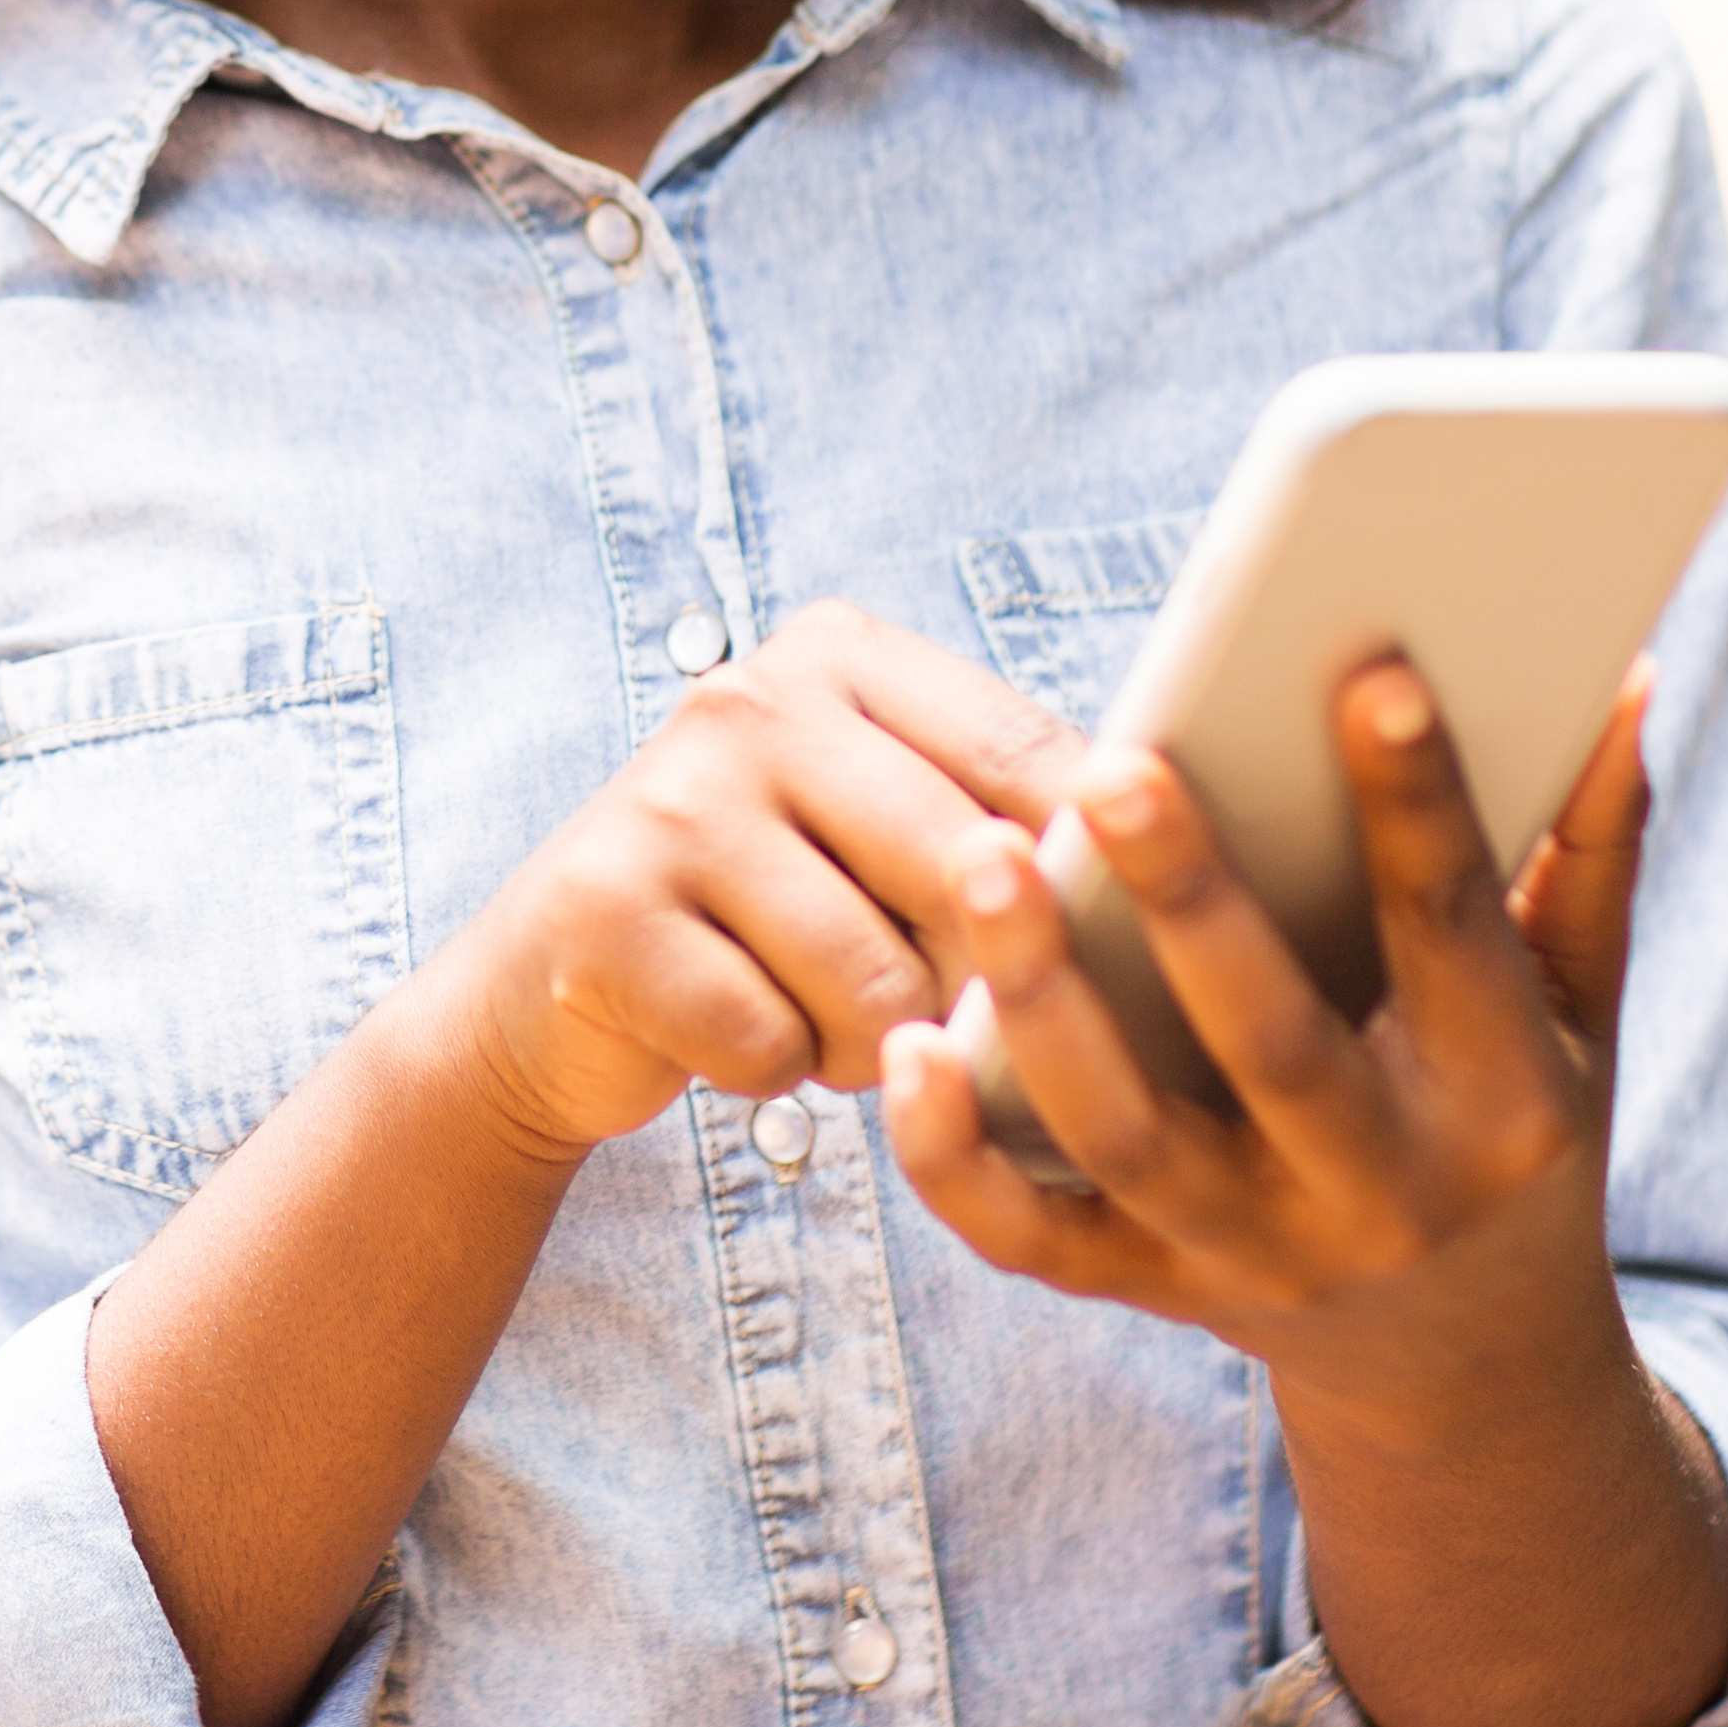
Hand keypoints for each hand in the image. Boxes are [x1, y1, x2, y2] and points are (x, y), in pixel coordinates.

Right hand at [408, 604, 1075, 1174]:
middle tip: (940, 1003)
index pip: (1024, 752)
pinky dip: (773, 1069)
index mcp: (840, 657)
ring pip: (875, 980)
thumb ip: (1000, 826)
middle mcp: (747, 701)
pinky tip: (735, 1031)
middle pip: (964, 871)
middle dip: (977, 977)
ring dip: (867, 1040)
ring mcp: (667, 801)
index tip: (1130, 933)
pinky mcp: (604, 912)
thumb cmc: (773, 916)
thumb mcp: (883, 836)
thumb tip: (1174, 869)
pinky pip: (769, 1041)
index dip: (1091, 865)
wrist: (552, 987)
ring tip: (818, 1010)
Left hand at [878, 654, 1652, 1430]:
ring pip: (1130, 1136)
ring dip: (1044, 1004)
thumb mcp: (1585, 1011)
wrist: (1474, 1369)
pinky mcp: (1155, 1290)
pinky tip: (902, 1048)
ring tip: (984, 863)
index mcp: (1502, 1097)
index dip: (1419, 802)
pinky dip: (956, 1160)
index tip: (1370, 672)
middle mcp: (1380, 1187)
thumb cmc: (1519, 1133)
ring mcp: (1256, 1251)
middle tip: (1112, 767)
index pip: (1454, 932)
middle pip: (1271, 1041)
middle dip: (1190, 901)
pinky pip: (1034, 1240)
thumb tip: (1627, 675)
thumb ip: (1590, 846)